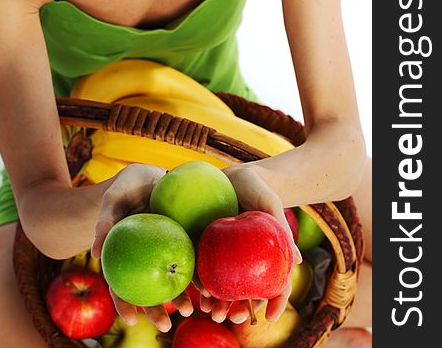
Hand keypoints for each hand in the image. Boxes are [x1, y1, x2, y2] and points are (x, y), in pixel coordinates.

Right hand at [91, 163, 193, 330]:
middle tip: (166, 326)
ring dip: (182, 296)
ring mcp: (165, 250)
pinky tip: (208, 283)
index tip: (130, 320)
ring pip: (172, 278)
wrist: (150, 173)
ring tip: (193, 309)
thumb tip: (94, 252)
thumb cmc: (125, 186)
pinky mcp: (184, 239)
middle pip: (148, 289)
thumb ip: (104, 222)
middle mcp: (145, 257)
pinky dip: (198, 271)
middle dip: (156, 310)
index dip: (123, 303)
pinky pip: (191, 258)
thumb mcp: (112, 199)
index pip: (120, 284)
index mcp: (124, 254)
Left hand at [197, 163, 300, 323]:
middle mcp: (245, 258)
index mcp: (265, 254)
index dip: (275, 301)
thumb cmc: (259, 190)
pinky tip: (194, 288)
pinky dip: (199, 279)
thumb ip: (282, 228)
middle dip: (237, 310)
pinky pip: (202, 264)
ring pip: (222, 283)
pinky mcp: (205, 243)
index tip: (271, 317)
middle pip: (245, 290)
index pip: (274, 283)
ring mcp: (225, 253)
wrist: (236, 174)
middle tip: (230, 319)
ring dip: (217, 301)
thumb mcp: (271, 204)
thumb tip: (298, 262)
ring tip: (208, 311)